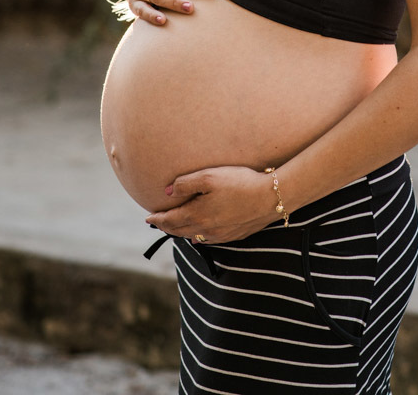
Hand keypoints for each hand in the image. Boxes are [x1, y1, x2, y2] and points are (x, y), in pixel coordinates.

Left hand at [145, 166, 277, 243]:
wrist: (270, 197)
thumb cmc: (239, 183)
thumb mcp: (209, 176)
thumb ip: (185, 183)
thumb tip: (167, 191)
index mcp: (197, 215)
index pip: (170, 220)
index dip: (157, 218)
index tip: (147, 217)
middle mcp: (206, 229)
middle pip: (179, 231)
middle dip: (166, 227)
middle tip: (157, 223)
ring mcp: (220, 235)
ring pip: (194, 237)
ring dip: (181, 232)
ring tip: (174, 227)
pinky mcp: (233, 235)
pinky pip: (209, 240)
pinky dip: (198, 237)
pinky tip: (199, 235)